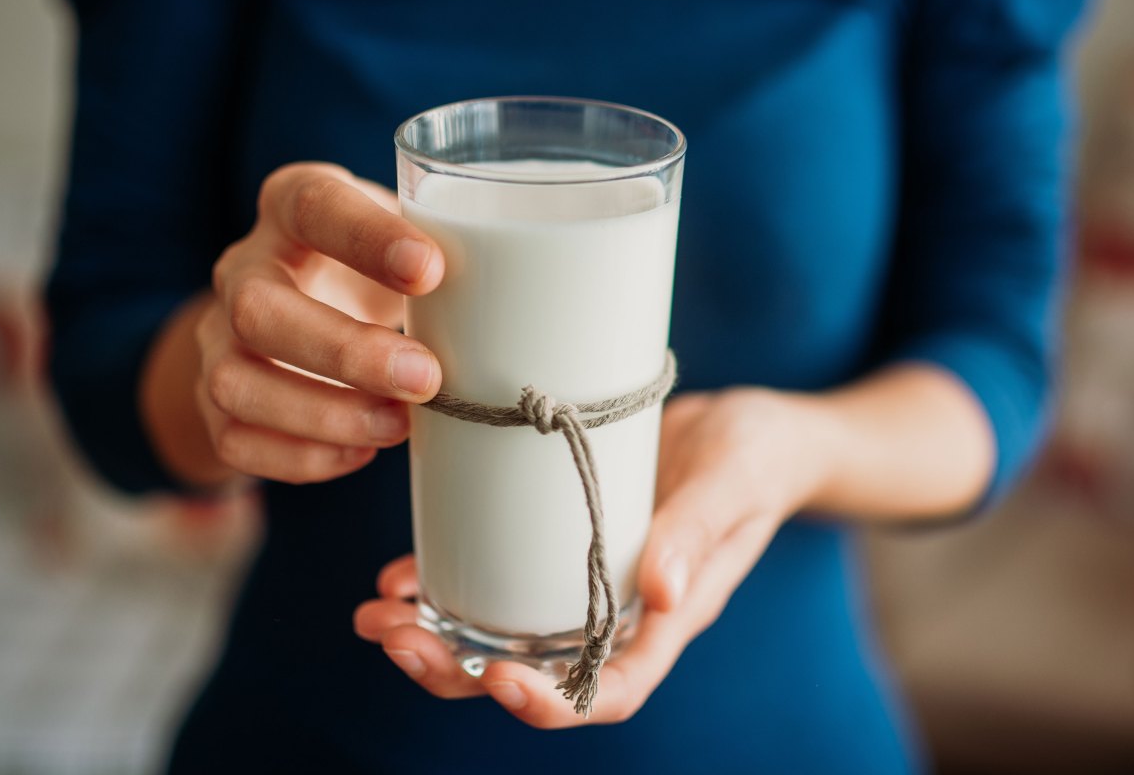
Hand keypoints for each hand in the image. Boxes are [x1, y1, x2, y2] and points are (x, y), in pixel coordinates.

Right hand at [193, 162, 443, 483]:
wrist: (296, 311)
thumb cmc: (373, 271)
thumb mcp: (403, 243)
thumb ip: (445, 259)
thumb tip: (526, 307)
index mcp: (291, 207)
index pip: (313, 206)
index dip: (367, 238)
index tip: (431, 270)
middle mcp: (243, 268)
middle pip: (260, 308)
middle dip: (346, 352)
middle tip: (426, 378)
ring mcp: (218, 338)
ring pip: (237, 383)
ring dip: (324, 414)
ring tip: (399, 426)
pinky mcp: (213, 399)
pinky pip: (235, 439)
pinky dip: (301, 456)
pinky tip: (362, 452)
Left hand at [353, 388, 832, 727]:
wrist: (752, 430)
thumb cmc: (758, 456)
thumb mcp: (735, 480)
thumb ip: (699, 530)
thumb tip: (656, 592)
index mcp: (667, 618)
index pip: (609, 690)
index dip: (551, 704)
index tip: (494, 680)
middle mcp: (618, 615)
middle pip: (534, 673)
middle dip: (457, 672)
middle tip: (392, 639)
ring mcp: (584, 584)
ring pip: (502, 634)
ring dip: (435, 636)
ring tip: (375, 614)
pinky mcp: (560, 544)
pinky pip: (498, 579)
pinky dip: (445, 584)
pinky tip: (401, 573)